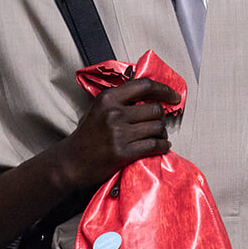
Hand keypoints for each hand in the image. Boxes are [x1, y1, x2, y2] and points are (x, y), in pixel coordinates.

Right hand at [58, 78, 178, 192]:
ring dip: (162, 133)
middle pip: (155, 109)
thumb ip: (121, 100)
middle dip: (162, 118)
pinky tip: (162, 146)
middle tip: (160, 124)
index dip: (164, 90)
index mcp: (109, 98)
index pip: (144, 86)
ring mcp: (119, 133)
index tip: (175, 96)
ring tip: (159, 137)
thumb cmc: (87, 136)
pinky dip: (162, 146)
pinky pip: (154, 145)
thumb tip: (149, 95)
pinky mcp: (124, 152)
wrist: (72, 162)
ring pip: (157, 127)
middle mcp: (114, 113)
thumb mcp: (99, 109)